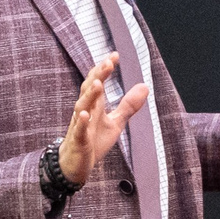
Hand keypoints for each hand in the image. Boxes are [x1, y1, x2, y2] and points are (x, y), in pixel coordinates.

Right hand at [57, 53, 150, 184]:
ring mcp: (79, 125)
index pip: (98, 82)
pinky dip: (81, 122)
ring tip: (97, 83)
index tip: (115, 55)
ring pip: (82, 107)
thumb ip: (129, 105)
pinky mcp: (78, 141)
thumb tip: (145, 86)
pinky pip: (78, 130)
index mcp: (94, 106)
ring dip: (90, 95)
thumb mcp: (115, 122)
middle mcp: (85, 111)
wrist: (74, 163)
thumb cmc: (93, 140)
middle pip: (90, 90)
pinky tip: (83, 114)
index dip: (105, 69)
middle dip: (98, 76)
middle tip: (108, 62)